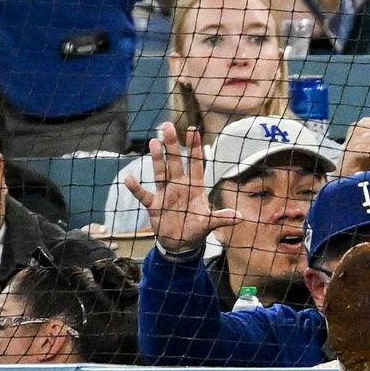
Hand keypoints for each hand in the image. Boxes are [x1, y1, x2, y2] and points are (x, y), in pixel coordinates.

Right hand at [124, 122, 240, 255]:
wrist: (180, 244)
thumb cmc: (196, 229)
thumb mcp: (209, 224)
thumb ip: (222, 219)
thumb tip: (240, 217)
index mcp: (195, 188)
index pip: (195, 164)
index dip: (195, 148)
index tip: (194, 130)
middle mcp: (179, 186)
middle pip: (175, 162)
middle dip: (172, 145)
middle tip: (167, 126)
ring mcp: (165, 194)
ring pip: (160, 172)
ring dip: (157, 158)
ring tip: (153, 142)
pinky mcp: (154, 205)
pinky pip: (143, 195)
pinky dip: (136, 188)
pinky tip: (129, 178)